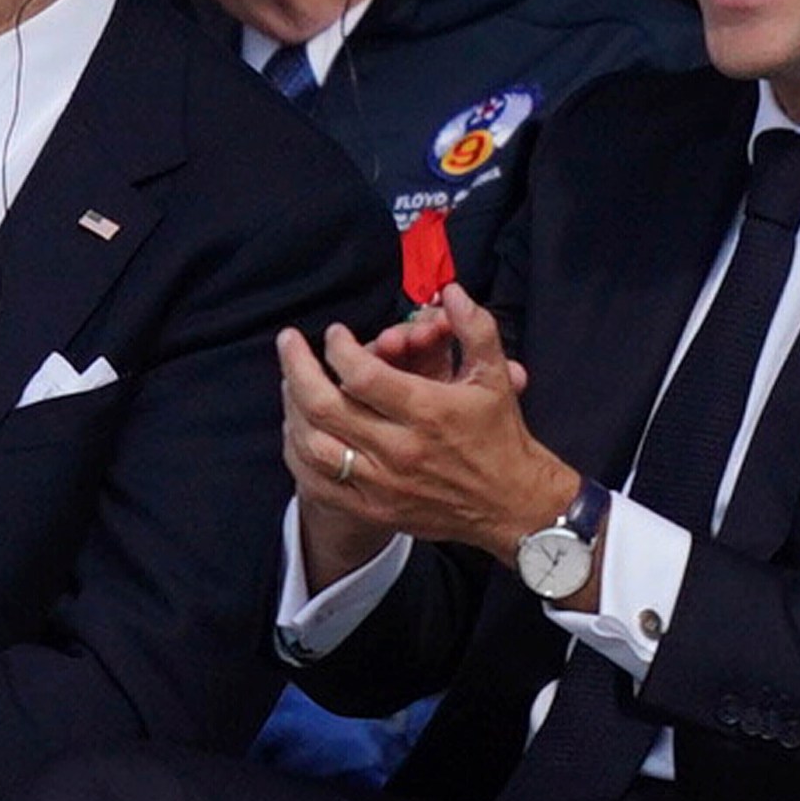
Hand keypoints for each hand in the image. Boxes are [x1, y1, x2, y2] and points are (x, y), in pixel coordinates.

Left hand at [283, 285, 569, 590]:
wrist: (512, 506)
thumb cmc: (499, 436)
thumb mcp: (493, 375)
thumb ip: (474, 327)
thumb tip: (450, 291)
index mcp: (428, 412)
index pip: (363, 376)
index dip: (339, 348)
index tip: (335, 334)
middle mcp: (400, 450)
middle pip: (326, 408)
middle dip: (297, 369)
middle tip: (288, 342)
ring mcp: (383, 484)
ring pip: (314, 447)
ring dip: (294, 410)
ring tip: (291, 383)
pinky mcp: (374, 509)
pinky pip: (318, 484)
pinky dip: (299, 455)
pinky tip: (298, 429)